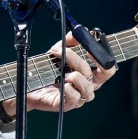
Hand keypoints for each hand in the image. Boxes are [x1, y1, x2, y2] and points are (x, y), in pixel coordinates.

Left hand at [0, 31, 116, 117]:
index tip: (91, 49)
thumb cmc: (49, 70)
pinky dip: (70, 90)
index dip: (105, 60)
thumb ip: (69, 41)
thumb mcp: (59, 51)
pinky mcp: (66, 105)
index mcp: (90, 74)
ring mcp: (78, 97)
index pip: (107, 69)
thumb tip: (76, 33)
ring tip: (63, 73)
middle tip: (67, 54)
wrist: (30, 85)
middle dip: (82, 62)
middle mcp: (87, 86)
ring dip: (75, 77)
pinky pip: (75, 98)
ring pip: (87, 88)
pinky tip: (63, 84)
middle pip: (99, 77)